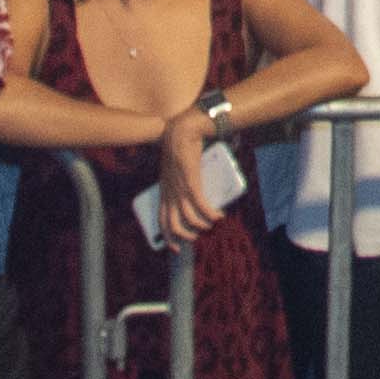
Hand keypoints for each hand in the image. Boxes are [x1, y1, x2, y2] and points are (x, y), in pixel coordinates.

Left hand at [155, 109, 233, 244]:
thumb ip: (182, 180)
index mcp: (164, 190)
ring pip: (187, 218)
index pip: (161, 219)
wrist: (182, 131)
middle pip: (171, 224)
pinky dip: (210, 214)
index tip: (175, 247)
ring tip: (210, 224)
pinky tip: (218, 216)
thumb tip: (193, 189)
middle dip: (184, 237)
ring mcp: (179, 188)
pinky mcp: (191, 183)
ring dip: (200, 226)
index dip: (167, 236)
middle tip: (195, 239)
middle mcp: (169, 192)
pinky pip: (200, 205)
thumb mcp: (176, 169)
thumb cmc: (181, 147)